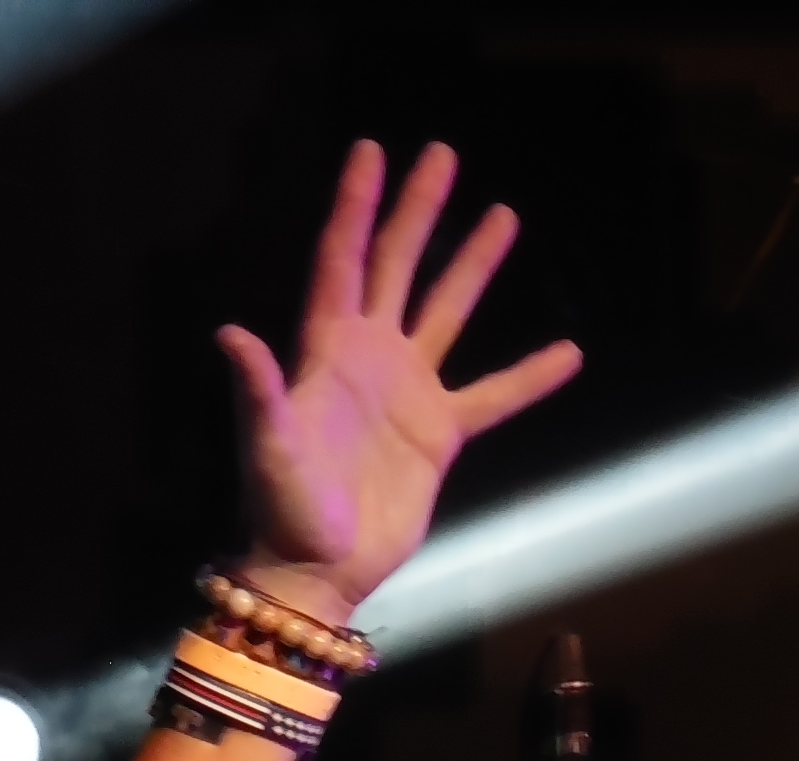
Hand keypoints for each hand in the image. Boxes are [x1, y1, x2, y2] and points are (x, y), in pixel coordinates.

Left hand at [218, 140, 581, 622]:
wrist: (316, 570)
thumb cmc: (281, 511)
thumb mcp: (267, 448)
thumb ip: (257, 389)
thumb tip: (230, 333)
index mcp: (325, 354)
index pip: (341, 262)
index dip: (354, 206)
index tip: (371, 152)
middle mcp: (367, 361)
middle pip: (395, 267)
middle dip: (416, 211)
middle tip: (441, 153)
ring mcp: (405, 394)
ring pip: (446, 313)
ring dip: (473, 265)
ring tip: (504, 213)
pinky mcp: (437, 435)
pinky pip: (493, 397)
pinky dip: (529, 376)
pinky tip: (569, 352)